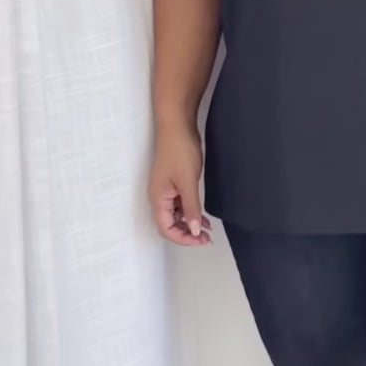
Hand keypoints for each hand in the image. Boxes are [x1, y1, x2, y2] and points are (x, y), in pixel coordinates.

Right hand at [148, 120, 212, 245]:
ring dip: (190, 224)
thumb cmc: (179, 151)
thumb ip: (191, 208)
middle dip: (187, 233)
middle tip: (206, 238)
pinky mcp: (173, 183)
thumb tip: (194, 230)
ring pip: (176, 215)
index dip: (183, 238)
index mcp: (158, 199)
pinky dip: (190, 212)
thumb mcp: (188, 183)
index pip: (166, 228)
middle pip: (169, 224)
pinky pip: (180, 204)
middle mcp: (159, 197)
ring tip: (207, 230)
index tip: (201, 239)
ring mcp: (166, 190)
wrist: (177, 126)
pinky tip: (203, 215)